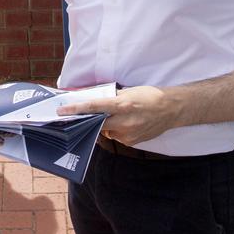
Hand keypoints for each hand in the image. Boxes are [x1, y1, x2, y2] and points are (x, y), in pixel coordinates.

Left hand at [55, 86, 178, 145]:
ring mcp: (129, 134)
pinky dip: (116, 130)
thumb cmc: (149, 96)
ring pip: (106, 131)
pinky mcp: (132, 142)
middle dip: (88, 120)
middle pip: (96, 123)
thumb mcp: (128, 92)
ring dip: (105, 124)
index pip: (94, 107)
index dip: (76, 109)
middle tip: (79, 116)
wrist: (172, 110)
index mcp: (122, 105)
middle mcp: (125, 121)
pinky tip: (125, 123)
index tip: (62, 111)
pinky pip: (116, 137)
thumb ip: (110, 97)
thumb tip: (91, 98)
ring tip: (117, 116)